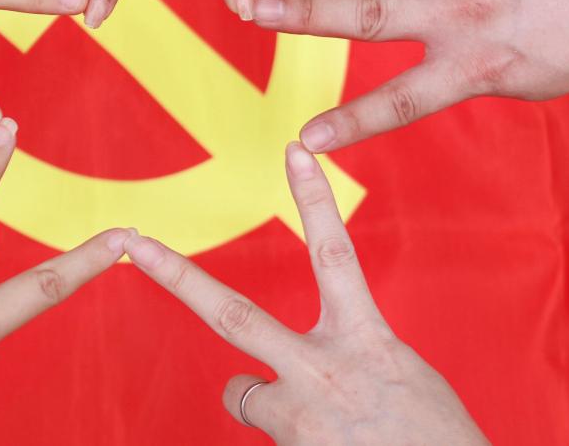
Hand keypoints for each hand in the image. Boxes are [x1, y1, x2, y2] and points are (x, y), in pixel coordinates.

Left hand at [125, 143, 487, 443]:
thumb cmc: (434, 438)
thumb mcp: (401, 375)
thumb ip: (352, 353)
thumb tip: (310, 366)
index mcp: (366, 340)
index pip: (335, 255)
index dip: (313, 200)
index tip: (295, 151)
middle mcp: (323, 371)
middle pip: (232, 314)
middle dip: (177, 277)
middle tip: (134, 245)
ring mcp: (301, 415)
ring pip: (242, 392)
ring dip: (262, 399)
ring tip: (316, 425)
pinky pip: (264, 431)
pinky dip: (286, 434)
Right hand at [253, 0, 568, 151]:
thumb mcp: (534, 78)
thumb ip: (469, 66)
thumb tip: (425, 34)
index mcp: (476, 63)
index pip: (398, 103)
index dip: (348, 125)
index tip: (305, 140)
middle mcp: (459, 13)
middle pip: (362, 15)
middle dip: (300, 15)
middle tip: (252, 8)